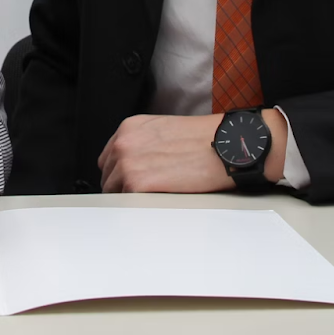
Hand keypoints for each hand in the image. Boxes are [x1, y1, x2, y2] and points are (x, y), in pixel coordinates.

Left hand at [97, 110, 289, 192]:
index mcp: (130, 128)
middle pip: (108, 176)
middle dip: (122, 187)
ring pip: (114, 192)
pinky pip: (126, 202)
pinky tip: (156, 203)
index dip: (119, 173)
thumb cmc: (204, 139)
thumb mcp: (164, 130)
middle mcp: (124, 143)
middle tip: (144, 195)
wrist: (225, 145)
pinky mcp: (137, 183)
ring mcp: (128, 163)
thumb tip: (135, 165)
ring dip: (130, 198)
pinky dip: (138, 206)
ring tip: (153, 200)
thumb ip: (143, 144)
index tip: (129, 182)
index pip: (108, 158)